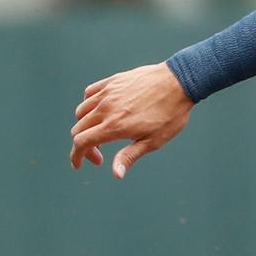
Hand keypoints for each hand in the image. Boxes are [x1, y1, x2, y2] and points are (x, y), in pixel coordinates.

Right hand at [70, 63, 192, 177]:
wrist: (180, 82)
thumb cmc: (170, 114)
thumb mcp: (153, 140)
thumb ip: (130, 156)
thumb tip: (116, 174)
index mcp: (114, 126)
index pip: (81, 143)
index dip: (76, 157)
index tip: (79, 165)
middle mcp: (106, 108)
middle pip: (78, 129)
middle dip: (84, 145)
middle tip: (101, 154)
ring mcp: (107, 93)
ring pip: (81, 112)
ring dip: (85, 126)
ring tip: (101, 133)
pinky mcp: (112, 81)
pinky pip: (89, 93)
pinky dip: (88, 105)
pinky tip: (100, 111)